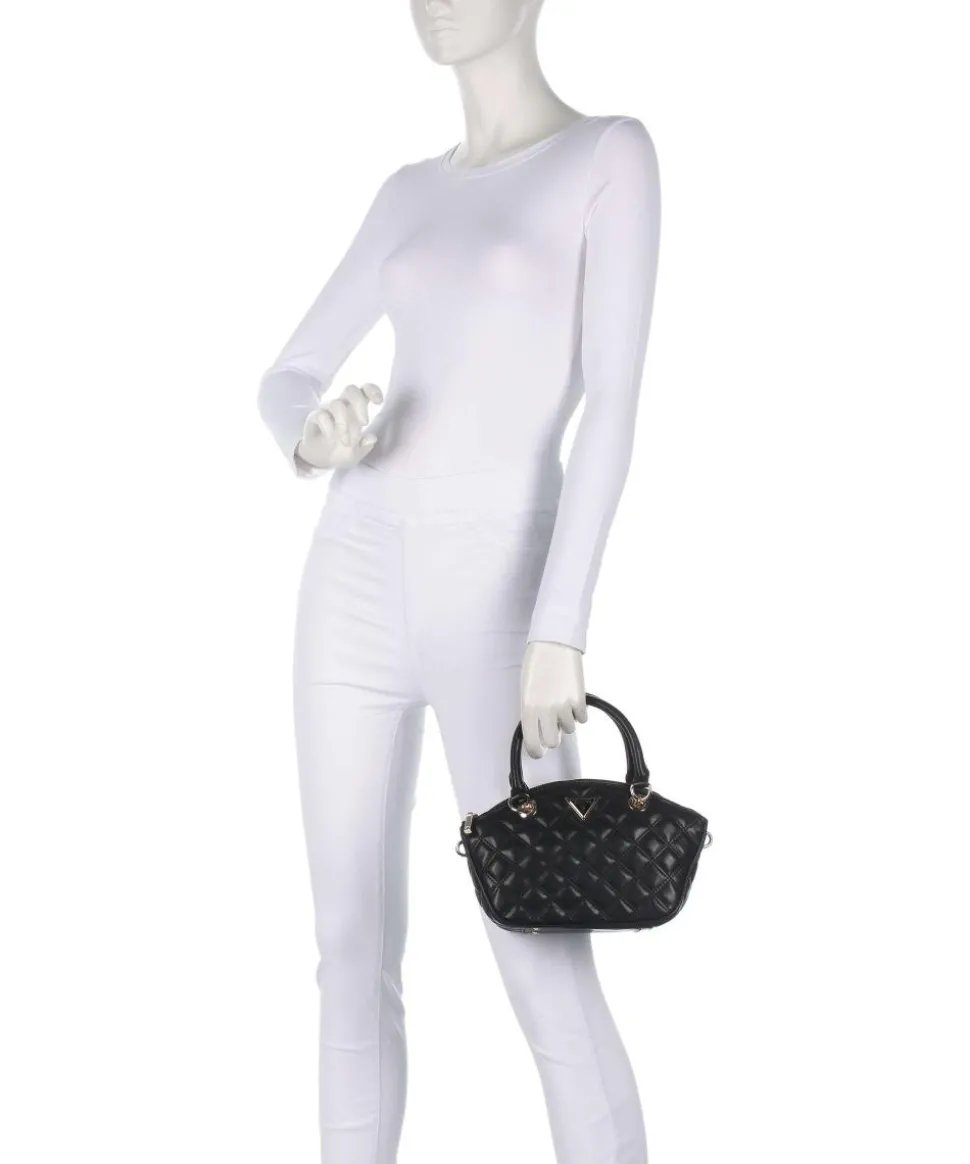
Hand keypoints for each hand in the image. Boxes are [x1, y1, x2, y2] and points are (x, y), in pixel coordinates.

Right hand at [295, 382, 382, 469]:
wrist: (319, 460)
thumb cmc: (341, 451)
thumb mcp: (356, 453)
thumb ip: (365, 446)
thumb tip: (372, 438)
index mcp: (356, 410)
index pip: (365, 391)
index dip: (372, 390)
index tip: (378, 402)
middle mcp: (343, 406)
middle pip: (351, 390)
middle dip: (360, 404)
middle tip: (364, 423)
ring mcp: (328, 410)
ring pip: (337, 404)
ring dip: (344, 423)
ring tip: (347, 442)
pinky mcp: (315, 417)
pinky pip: (321, 415)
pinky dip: (329, 427)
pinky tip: (331, 438)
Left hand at [519, 641, 587, 758]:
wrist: (554, 644)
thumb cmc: (535, 665)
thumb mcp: (525, 691)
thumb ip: (531, 712)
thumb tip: (539, 730)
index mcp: (528, 709)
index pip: (533, 743)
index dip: (536, 752)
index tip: (538, 752)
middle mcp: (546, 711)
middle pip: (554, 742)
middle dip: (553, 737)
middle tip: (552, 726)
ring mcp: (565, 706)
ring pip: (569, 729)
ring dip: (566, 721)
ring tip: (561, 702)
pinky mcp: (580, 700)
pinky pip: (582, 718)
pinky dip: (578, 712)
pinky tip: (572, 699)